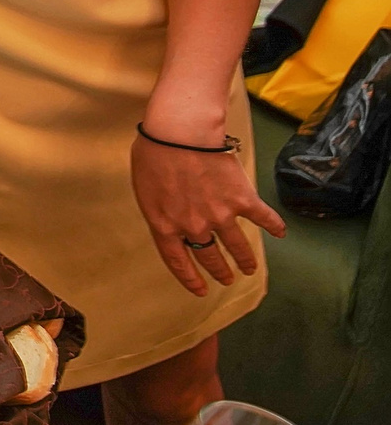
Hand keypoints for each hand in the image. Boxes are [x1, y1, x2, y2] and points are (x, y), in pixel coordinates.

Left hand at [132, 134, 286, 294]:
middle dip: (218, 271)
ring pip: (237, 246)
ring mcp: (220, 215)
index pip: (177, 260)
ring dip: (245, 260)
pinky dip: (274, 226)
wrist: (180, 134)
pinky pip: (263, 218)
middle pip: (208, 256)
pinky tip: (281, 233)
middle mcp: (194, 226)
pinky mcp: (242, 200)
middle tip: (226, 279)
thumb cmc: (153, 153)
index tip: (201, 290)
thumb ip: (158, 208)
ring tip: (249, 269)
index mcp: (165, 224)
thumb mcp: (144, 187)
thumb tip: (169, 214)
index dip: (189, 278)